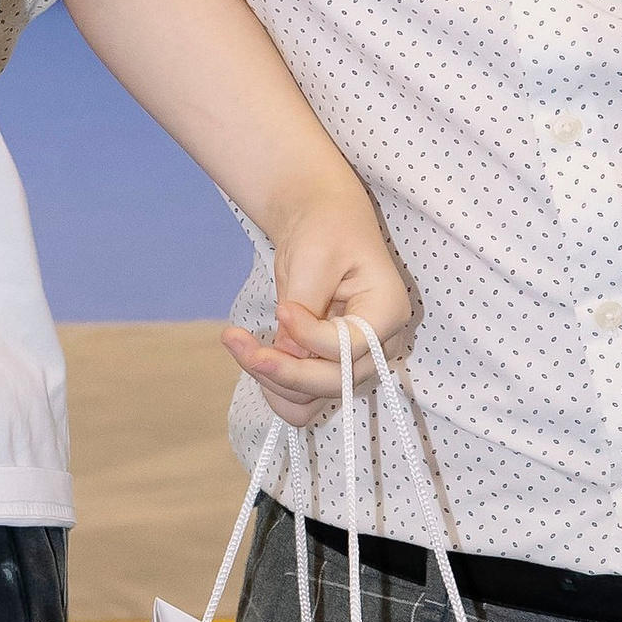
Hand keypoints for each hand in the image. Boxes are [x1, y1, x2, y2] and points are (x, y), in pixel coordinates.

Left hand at [221, 188, 415, 426]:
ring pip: (314, 398)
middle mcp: (379, 346)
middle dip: (281, 369)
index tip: (281, 308)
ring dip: (272, 380)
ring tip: (238, 344)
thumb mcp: (313, 258)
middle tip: (234, 339)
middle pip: (333, 383)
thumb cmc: (325, 229)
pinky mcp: (330, 365)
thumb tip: (286, 353)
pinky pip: (304, 396)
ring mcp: (356, 361)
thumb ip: (304, 306)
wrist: (322, 223)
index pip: (347, 348)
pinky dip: (275, 385)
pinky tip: (252, 356)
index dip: (308, 337)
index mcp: (387, 312)